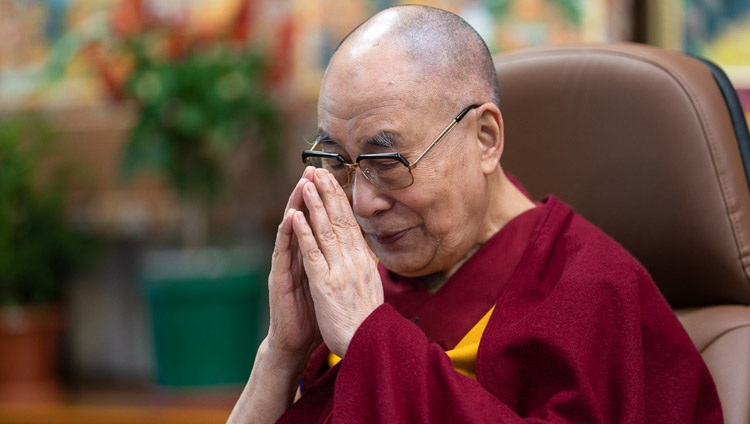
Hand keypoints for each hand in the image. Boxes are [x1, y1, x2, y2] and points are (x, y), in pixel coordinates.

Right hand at [265, 167, 320, 364]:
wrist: (295, 341)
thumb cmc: (313, 312)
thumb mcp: (329, 282)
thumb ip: (333, 263)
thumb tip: (351, 248)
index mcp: (312, 255)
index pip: (319, 223)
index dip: (325, 201)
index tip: (332, 178)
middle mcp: (297, 256)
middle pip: (304, 219)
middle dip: (309, 194)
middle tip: (314, 169)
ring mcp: (287, 265)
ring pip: (292, 230)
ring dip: (296, 205)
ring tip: (302, 184)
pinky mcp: (280, 278)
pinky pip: (285, 253)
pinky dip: (288, 234)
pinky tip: (291, 217)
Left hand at [292, 168, 383, 356]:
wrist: (368, 343)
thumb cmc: (365, 320)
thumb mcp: (368, 287)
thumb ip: (362, 267)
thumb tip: (362, 253)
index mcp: (363, 261)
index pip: (350, 223)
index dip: (340, 200)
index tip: (332, 181)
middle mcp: (354, 260)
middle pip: (340, 219)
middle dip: (328, 193)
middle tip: (318, 170)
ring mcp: (340, 270)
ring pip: (326, 230)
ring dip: (315, 205)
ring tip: (306, 183)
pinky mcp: (326, 283)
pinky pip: (313, 253)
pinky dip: (304, 232)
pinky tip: (296, 216)